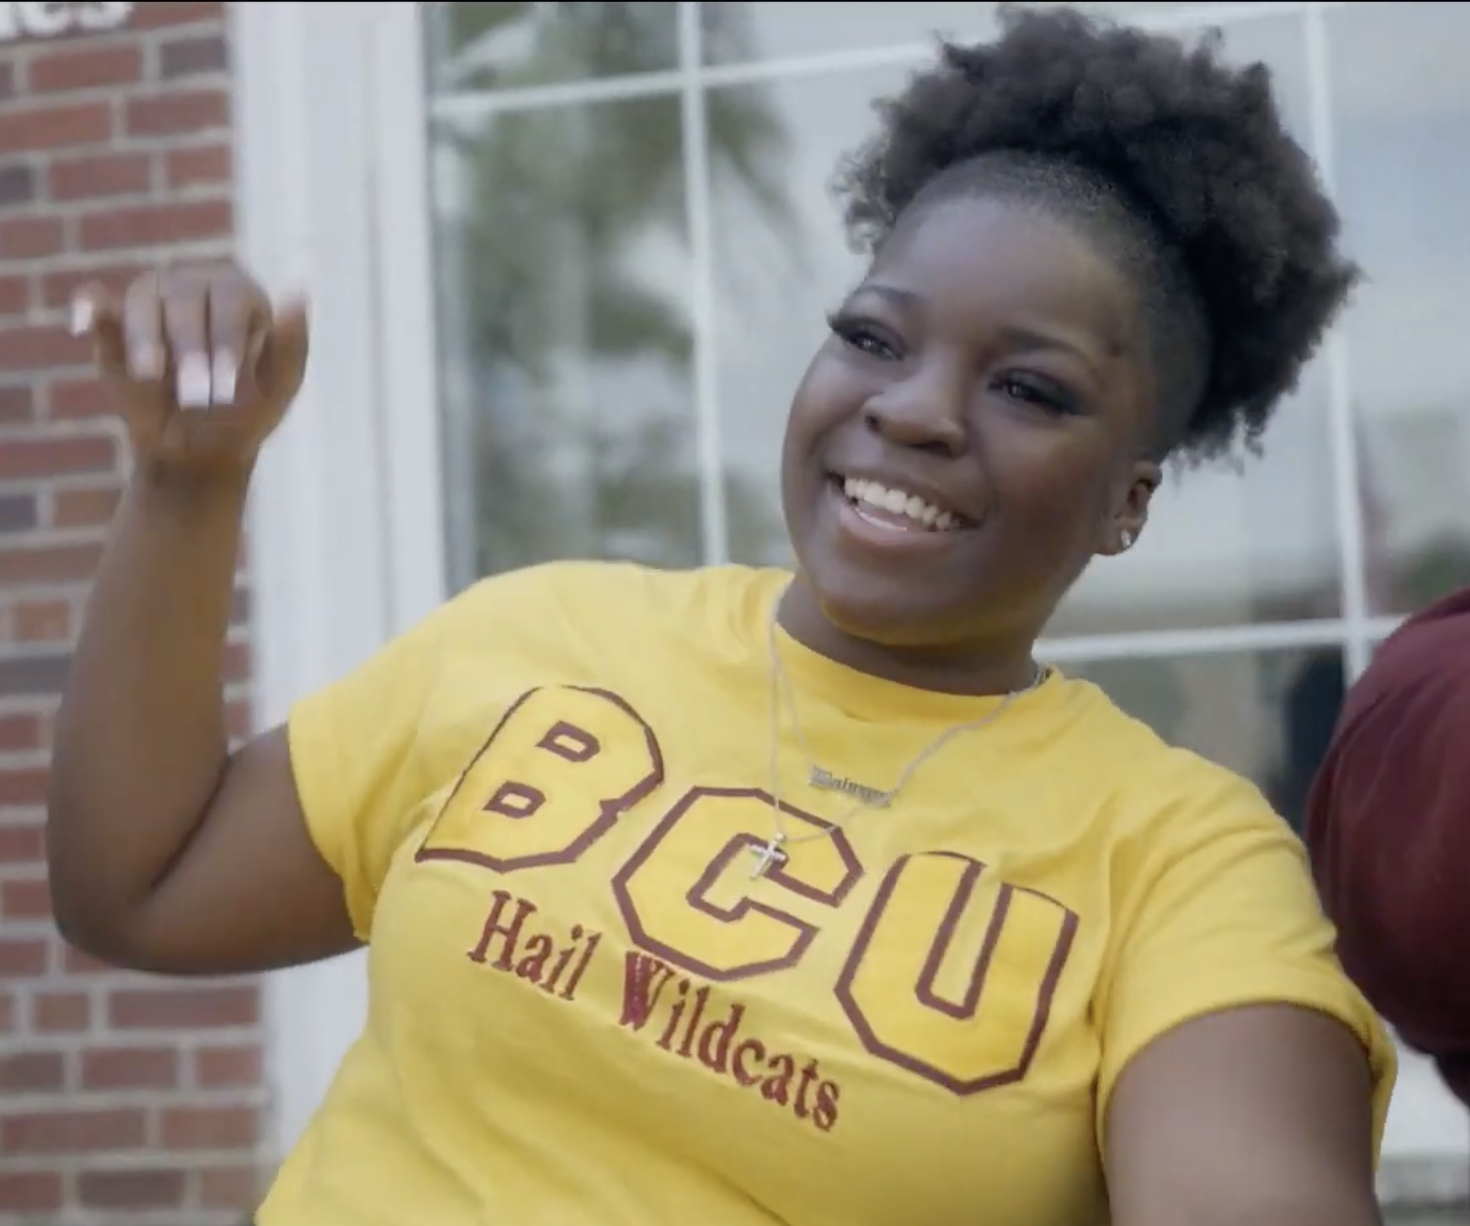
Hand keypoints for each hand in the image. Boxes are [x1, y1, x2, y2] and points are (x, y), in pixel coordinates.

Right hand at [71, 264, 309, 472]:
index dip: (228, 341)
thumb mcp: (279, 388)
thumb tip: (299, 294)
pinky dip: (89, 308)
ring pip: (143, 301)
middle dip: (191, 349)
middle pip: (185, 297)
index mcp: (240, 294)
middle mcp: (195, 286)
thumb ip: (291, 345)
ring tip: (152, 377)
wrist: (200, 452)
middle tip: (197, 397)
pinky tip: (84, 327)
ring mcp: (153, 302)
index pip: (232, 298)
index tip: (228, 388)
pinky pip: (97, 304)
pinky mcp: (115, 325)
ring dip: (148, 341)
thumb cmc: (247, 414)